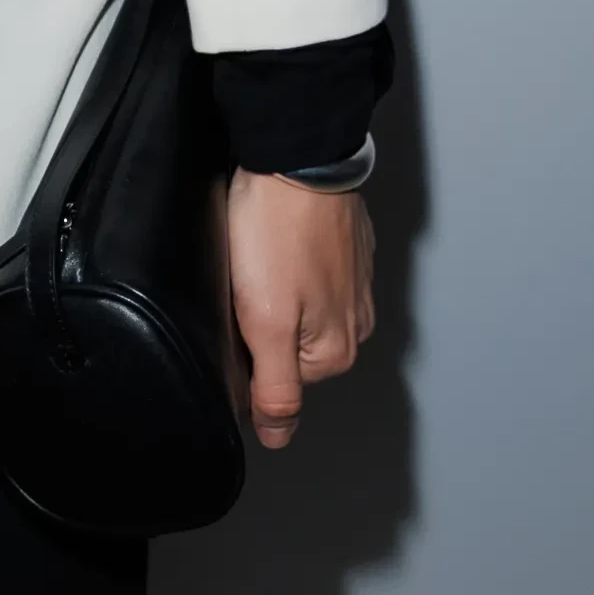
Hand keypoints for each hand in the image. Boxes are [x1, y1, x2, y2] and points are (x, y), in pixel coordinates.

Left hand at [225, 172, 374, 450]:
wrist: (297, 155)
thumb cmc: (277, 232)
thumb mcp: (265, 324)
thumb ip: (275, 389)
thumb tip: (278, 439)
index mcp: (336, 352)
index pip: (275, 380)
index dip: (244, 349)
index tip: (238, 312)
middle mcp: (356, 322)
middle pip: (289, 343)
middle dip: (260, 317)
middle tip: (247, 277)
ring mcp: (355, 280)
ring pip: (299, 304)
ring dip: (275, 285)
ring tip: (261, 252)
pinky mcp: (347, 244)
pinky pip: (309, 267)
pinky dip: (289, 257)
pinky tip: (275, 236)